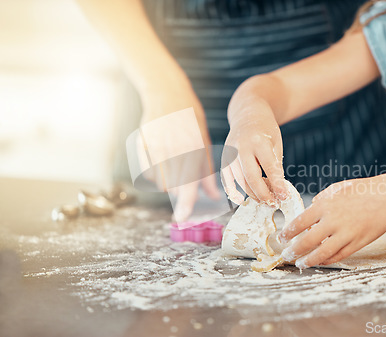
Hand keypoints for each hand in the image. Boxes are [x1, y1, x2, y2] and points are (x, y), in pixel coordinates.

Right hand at [138, 87, 219, 221]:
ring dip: (170, 184)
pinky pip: (149, 173)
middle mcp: (173, 147)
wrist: (168, 94)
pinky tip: (162, 162)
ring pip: (161, 181)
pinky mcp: (142, 144)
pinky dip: (157, 175)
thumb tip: (214, 197)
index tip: (181, 218)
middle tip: (186, 178)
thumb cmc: (191, 121)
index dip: (185, 202)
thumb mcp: (204, 143)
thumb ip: (207, 172)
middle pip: (174, 185)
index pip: (189, 181)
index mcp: (193, 147)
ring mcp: (155, 145)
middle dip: (181, 190)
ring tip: (175, 167)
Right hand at [221, 108, 287, 205]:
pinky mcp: (224, 158)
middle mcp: (241, 147)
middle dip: (263, 194)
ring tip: (264, 199)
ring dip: (252, 193)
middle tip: (273, 202)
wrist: (248, 115)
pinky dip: (232, 191)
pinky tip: (241, 199)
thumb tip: (278, 190)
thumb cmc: (265, 129)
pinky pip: (226, 179)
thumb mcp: (276, 143)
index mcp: (258, 141)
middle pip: (251, 178)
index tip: (284, 196)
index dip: (277, 185)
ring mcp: (230, 153)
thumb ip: (275, 165)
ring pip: (240, 180)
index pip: (269, 168)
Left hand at [279, 174, 385, 268]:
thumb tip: (309, 210)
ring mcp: (346, 234)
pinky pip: (339, 256)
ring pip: (322, 253)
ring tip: (300, 263)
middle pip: (307, 241)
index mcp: (325, 205)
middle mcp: (333, 221)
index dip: (288, 233)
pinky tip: (319, 261)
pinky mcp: (357, 243)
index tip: (281, 238)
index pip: (300, 223)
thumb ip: (321, 200)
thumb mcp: (336, 188)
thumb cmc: (362, 190)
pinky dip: (327, 260)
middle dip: (293, 251)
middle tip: (286, 255)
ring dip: (308, 260)